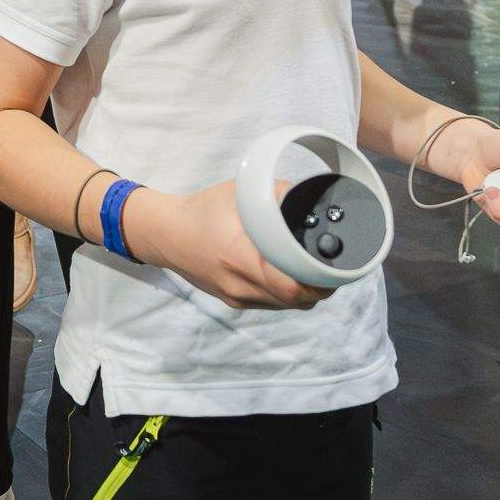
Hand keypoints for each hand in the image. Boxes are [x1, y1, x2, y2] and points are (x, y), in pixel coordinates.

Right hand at [139, 182, 329, 309]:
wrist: (165, 234)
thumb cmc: (201, 211)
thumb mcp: (239, 193)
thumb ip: (275, 194)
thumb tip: (306, 196)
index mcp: (241, 257)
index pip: (291, 286)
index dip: (318, 283)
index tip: (333, 270)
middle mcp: (239, 284)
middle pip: (294, 300)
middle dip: (318, 289)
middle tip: (330, 269)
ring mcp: (236, 296)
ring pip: (284, 305)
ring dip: (302, 293)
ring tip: (312, 271)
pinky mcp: (233, 300)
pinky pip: (269, 303)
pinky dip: (284, 293)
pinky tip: (286, 274)